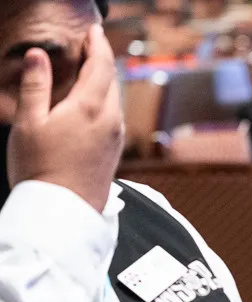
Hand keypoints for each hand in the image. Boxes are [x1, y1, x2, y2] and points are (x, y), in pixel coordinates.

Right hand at [7, 25, 122, 212]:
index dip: (98, 45)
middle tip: (91, 46)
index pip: (101, 65)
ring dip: (105, 82)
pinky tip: (93, 106)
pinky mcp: (115, 153)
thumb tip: (39, 55)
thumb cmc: (40, 168)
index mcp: (89, 107)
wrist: (62, 213)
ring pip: (115, 100)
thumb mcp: (29, 123)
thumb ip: (36, 86)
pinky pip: (114, 118)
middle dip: (102, 61)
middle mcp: (110, 121)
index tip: (94, 31)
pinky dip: (105, 102)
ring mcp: (115, 138)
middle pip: (112, 81)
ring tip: (90, 72)